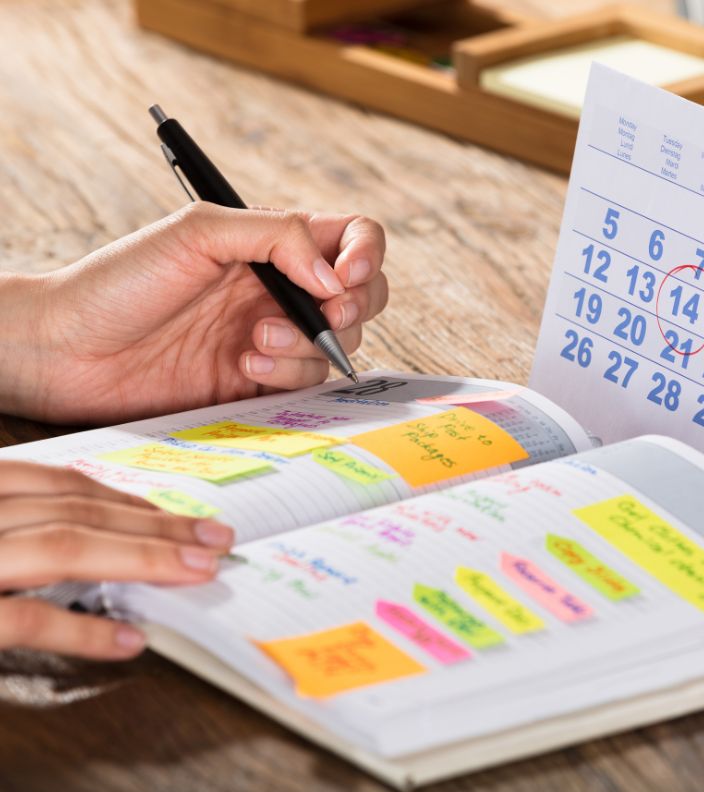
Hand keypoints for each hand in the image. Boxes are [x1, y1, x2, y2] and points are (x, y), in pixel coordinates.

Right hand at [0, 461, 231, 658]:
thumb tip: (100, 538)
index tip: (180, 517)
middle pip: (80, 513)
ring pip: (67, 549)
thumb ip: (23, 528)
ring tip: (200, 571)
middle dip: (158, 527)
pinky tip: (132, 640)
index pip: (66, 488)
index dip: (130, 502)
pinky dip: (84, 630)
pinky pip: (28, 620)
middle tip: (217, 539)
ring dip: (144, 559)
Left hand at [1, 203, 387, 422]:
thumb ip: (276, 236)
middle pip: (363, 294)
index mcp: (272, 243)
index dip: (366, 255)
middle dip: (354, 306)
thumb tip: (332, 276)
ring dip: (307, 342)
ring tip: (255, 340)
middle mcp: (280, 288)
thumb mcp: (198, 232)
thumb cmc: (121, 281)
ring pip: (339, 342)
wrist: (71, 351)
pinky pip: (307, 381)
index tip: (344, 277)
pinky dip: (287, 374)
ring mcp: (274, 335)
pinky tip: (245, 366)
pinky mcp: (262, 381)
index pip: (351, 237)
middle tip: (325, 312)